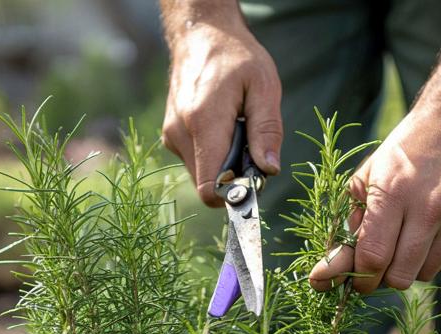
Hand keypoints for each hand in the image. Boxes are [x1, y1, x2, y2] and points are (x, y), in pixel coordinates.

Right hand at [162, 19, 281, 207]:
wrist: (201, 33)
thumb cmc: (236, 56)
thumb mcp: (264, 87)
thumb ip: (267, 131)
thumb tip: (269, 170)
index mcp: (203, 122)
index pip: (210, 187)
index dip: (233, 193)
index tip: (253, 179)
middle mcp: (179, 132)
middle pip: (208, 182)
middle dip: (233, 174)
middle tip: (251, 144)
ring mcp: (171, 134)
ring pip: (201, 173)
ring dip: (224, 162)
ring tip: (236, 127)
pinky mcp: (171, 134)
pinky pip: (196, 159)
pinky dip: (213, 152)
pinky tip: (223, 125)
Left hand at [309, 110, 440, 292]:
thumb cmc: (405, 154)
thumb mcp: (367, 179)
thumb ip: (347, 229)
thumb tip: (322, 278)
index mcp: (394, 192)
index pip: (373, 259)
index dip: (361, 277)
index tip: (358, 277)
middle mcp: (431, 207)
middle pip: (400, 276)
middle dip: (385, 275)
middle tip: (384, 258)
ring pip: (426, 273)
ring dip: (412, 263)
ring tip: (411, 233)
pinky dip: (438, 253)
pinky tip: (437, 226)